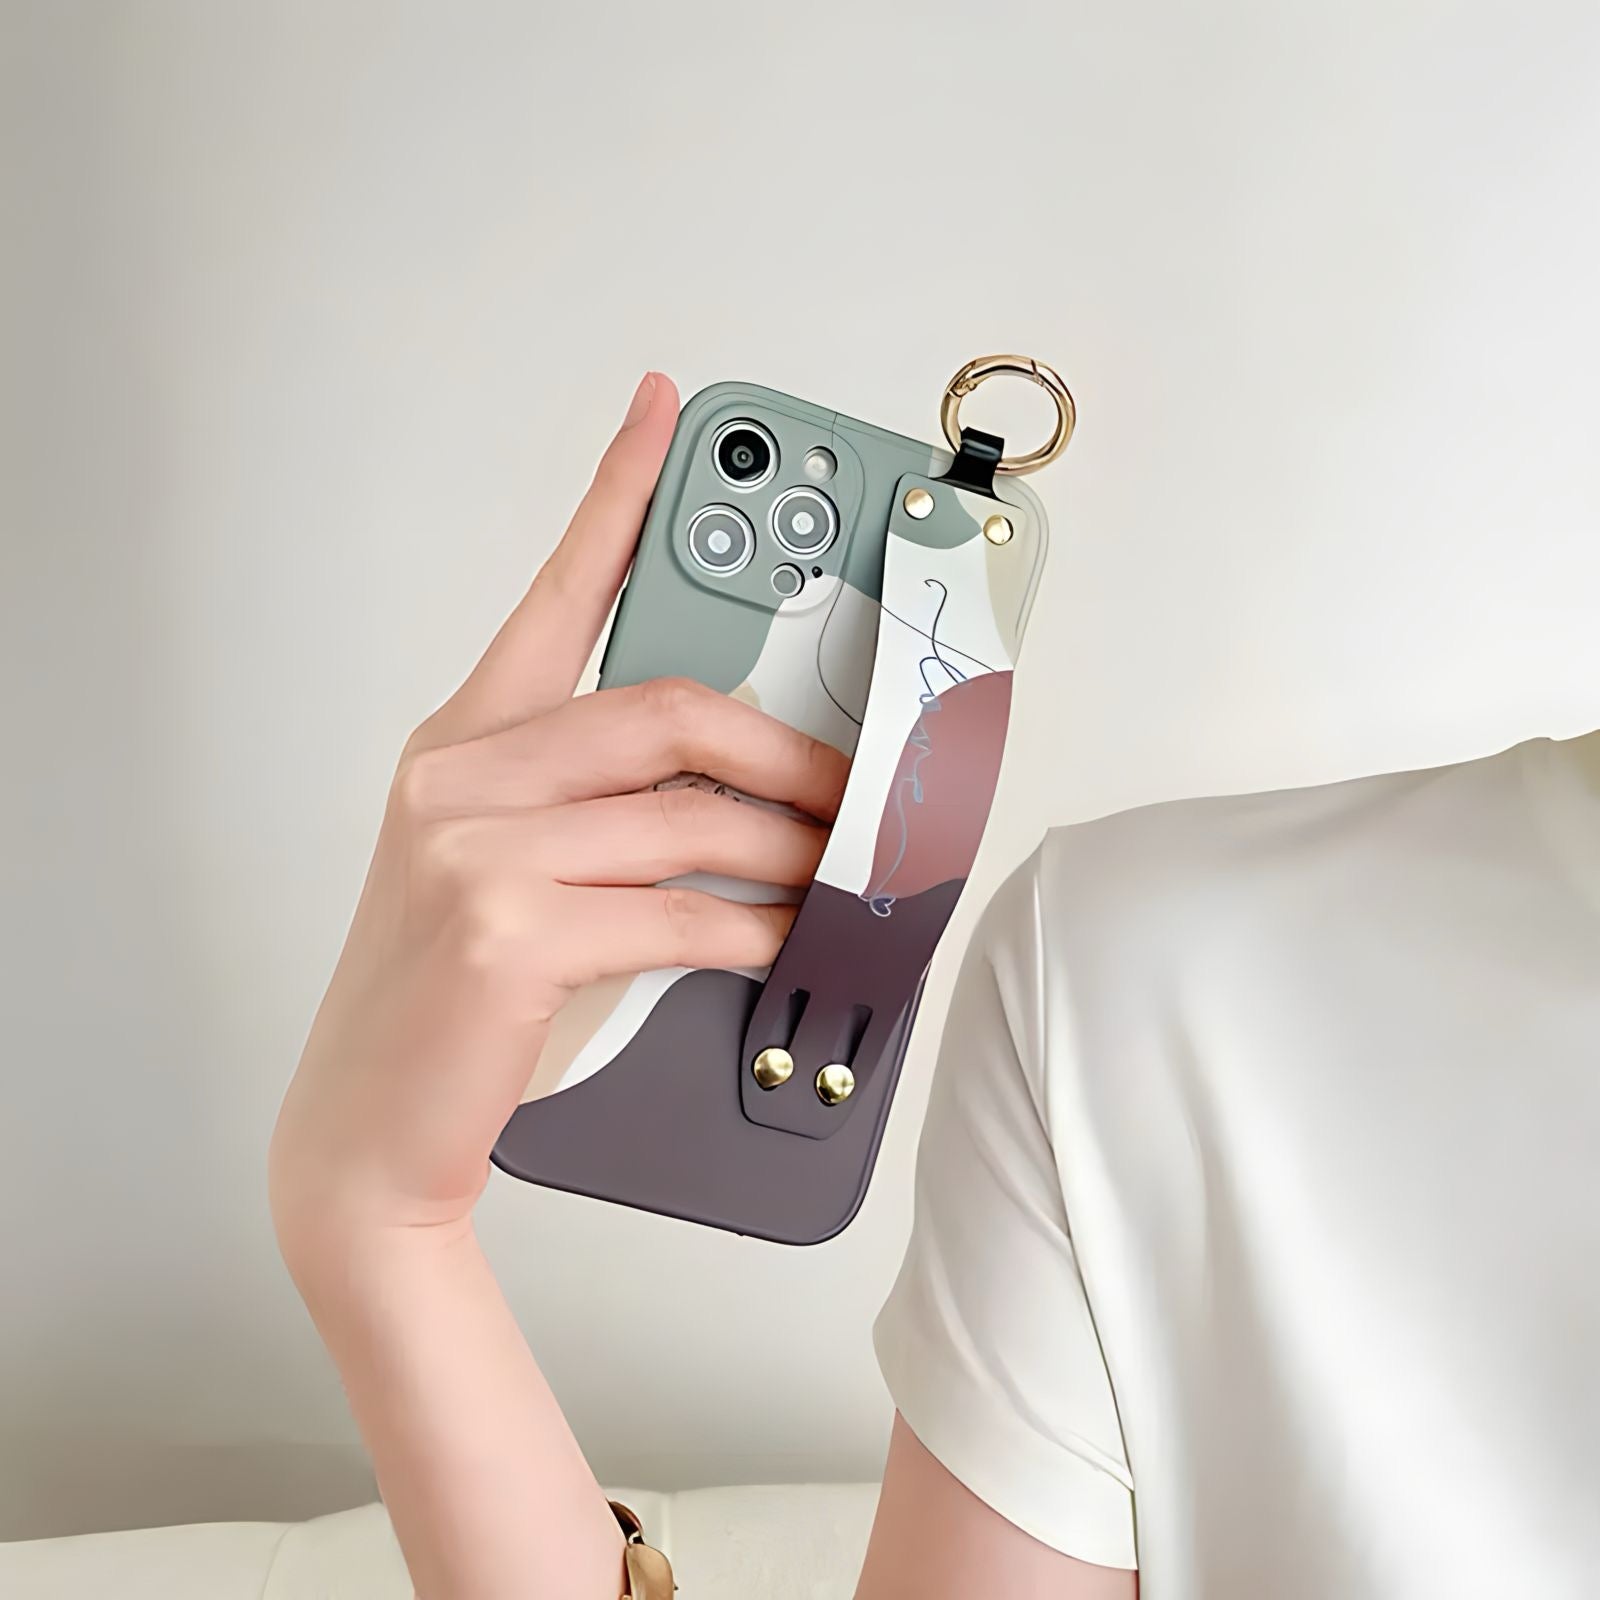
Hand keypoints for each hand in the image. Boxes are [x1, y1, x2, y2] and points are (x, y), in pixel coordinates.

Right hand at [269, 372, 848, 1255]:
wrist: (364, 1131)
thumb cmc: (452, 996)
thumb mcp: (509, 866)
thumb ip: (597, 804)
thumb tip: (741, 783)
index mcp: (462, 742)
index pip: (554, 591)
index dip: (615, 494)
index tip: (662, 415)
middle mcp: (458, 775)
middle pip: (664, 708)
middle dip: (782, 747)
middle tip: (853, 781)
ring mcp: (473, 851)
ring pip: (687, 812)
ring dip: (789, 847)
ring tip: (839, 869)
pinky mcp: (504, 932)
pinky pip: (680, 909)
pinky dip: (754, 926)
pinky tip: (783, 939)